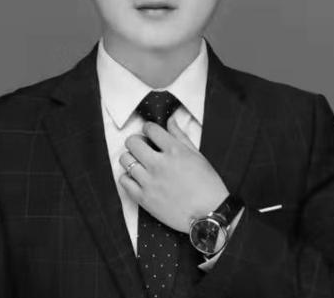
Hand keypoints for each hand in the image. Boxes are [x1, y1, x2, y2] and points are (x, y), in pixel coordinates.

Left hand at [118, 117, 228, 232]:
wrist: (210, 214)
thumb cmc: (208, 184)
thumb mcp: (197, 155)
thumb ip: (180, 136)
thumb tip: (170, 120)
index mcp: (174, 151)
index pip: (150, 129)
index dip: (148, 129)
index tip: (150, 133)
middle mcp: (159, 164)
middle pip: (132, 142)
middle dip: (136, 141)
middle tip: (142, 147)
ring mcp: (149, 182)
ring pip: (125, 160)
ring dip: (131, 158)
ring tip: (140, 163)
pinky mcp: (144, 199)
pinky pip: (123, 181)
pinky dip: (128, 177)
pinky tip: (138, 178)